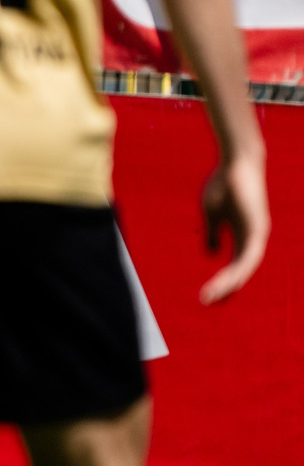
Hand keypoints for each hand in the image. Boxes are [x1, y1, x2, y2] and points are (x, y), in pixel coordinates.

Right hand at [199, 149, 269, 303]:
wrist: (237, 162)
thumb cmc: (224, 184)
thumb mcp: (212, 213)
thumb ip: (213, 234)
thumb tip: (212, 256)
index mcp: (243, 234)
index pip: (236, 264)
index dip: (223, 280)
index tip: (208, 295)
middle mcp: (254, 238)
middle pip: (242, 271)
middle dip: (225, 288)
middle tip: (208, 303)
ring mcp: (257, 234)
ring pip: (245, 269)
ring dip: (228, 285)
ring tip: (211, 297)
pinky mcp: (256, 231)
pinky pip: (247, 258)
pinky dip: (235, 272)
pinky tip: (224, 281)